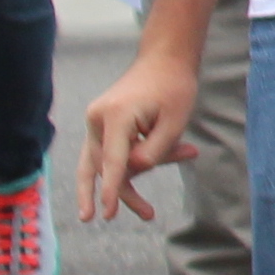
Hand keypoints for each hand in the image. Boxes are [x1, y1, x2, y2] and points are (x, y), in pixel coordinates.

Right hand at [80, 47, 197, 220]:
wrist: (164, 59)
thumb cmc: (174, 88)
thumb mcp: (174, 122)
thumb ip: (155, 152)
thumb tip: (134, 172)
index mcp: (115, 116)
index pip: (112, 162)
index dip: (111, 191)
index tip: (106, 214)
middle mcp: (97, 119)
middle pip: (105, 166)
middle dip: (125, 191)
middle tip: (147, 215)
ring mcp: (96, 121)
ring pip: (104, 164)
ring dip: (126, 183)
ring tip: (148, 211)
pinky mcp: (102, 124)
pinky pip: (112, 152)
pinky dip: (135, 162)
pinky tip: (178, 152)